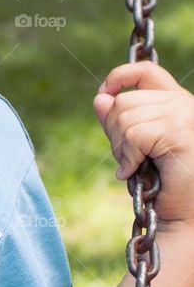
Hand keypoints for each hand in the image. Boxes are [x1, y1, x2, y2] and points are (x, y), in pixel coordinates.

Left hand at [93, 60, 193, 230]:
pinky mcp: (180, 131)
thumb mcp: (134, 146)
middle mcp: (185, 103)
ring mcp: (185, 114)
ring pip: (125, 117)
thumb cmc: (162, 184)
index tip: (103, 95)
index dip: (118, 77)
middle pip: (125, 100)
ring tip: (135, 167)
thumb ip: (119, 121)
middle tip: (128, 159)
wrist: (183, 215)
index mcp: (177, 101)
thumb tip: (100, 98)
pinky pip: (134, 135)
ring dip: (121, 148)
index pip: (145, 71)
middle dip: (115, 132)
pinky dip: (128, 156)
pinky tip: (135, 172)